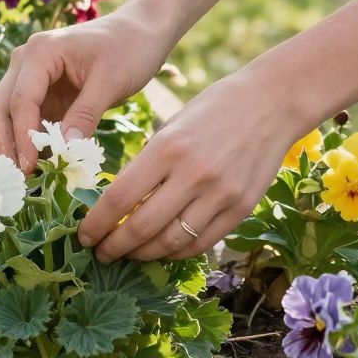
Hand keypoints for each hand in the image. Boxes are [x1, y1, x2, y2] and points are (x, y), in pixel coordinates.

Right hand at [0, 7, 168, 174]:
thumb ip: (86, 115)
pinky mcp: (42, 92)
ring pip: (8, 116)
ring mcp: (31, 77)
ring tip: (32, 177)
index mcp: (40, 52)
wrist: (141, 31)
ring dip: (16, 145)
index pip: (20, 100)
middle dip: (8, 143)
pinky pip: (28, 120)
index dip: (22, 137)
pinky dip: (32, 141)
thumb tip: (65, 151)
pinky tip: (44, 164)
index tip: (30, 167)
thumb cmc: (129, 48)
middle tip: (22, 178)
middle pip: (1, 108)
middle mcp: (26, 62)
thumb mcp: (111, 82)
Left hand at [77, 62, 300, 262]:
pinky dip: (177, 252)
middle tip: (101, 253)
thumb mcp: (172, 126)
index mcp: (168, 148)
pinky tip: (163, 249)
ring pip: (171, 243)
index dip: (95, 224)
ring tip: (129, 254)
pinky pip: (201, 243)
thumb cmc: (215, 108)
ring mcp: (220, 195)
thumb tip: (118, 204)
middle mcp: (193, 175)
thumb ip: (149, 164)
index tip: (83, 235)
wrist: (273, 102)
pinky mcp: (241, 209)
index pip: (120, 199)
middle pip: (141, 228)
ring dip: (144, 255)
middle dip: (114, 247)